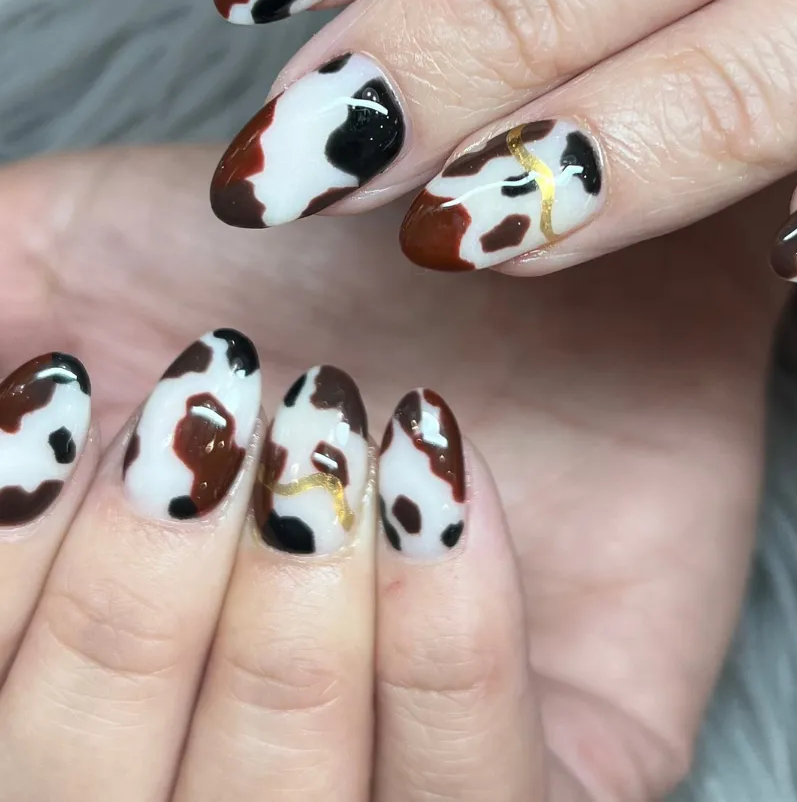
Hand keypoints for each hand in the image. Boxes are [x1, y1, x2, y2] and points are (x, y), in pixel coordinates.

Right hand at [0, 145, 785, 798]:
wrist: (538, 238)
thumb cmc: (310, 258)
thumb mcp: (90, 254)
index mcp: (91, 668)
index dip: (6, 586)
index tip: (64, 405)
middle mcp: (207, 759)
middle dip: (128, 616)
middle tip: (207, 419)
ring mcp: (378, 793)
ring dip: (281, 633)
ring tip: (323, 434)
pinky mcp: (555, 788)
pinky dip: (440, 648)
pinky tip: (437, 490)